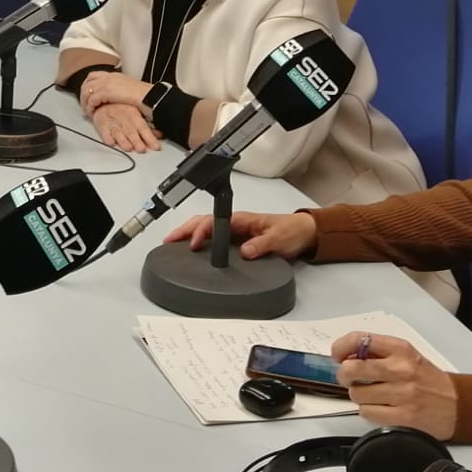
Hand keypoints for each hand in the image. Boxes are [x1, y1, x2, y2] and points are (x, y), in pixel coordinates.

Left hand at [79, 70, 149, 117]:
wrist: (148, 96)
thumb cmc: (142, 95)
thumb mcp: (128, 88)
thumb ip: (118, 89)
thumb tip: (113, 96)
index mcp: (113, 75)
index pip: (93, 75)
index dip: (87, 84)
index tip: (86, 93)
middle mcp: (108, 78)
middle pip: (87, 82)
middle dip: (83, 94)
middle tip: (84, 104)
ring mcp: (106, 84)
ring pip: (87, 91)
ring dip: (85, 102)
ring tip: (87, 111)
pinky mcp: (106, 93)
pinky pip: (92, 100)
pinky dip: (90, 107)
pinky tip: (92, 113)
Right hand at [91, 102, 159, 152]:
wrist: (103, 102)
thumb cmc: (121, 110)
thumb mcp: (136, 115)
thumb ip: (148, 128)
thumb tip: (159, 136)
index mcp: (134, 115)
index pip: (144, 128)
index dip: (150, 137)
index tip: (155, 146)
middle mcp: (124, 118)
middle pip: (131, 131)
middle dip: (136, 140)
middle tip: (141, 149)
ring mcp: (112, 122)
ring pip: (118, 131)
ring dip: (123, 140)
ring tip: (128, 147)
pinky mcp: (101, 125)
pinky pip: (104, 131)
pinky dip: (107, 137)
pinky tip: (111, 142)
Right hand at [161, 208, 316, 260]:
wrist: (304, 233)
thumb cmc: (292, 231)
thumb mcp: (279, 239)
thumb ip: (262, 244)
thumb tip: (244, 252)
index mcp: (242, 219)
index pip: (214, 222)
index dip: (201, 232)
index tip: (192, 245)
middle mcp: (235, 222)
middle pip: (203, 222)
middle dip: (184, 230)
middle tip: (168, 241)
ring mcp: (235, 230)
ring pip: (205, 228)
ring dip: (188, 234)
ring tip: (172, 244)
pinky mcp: (237, 239)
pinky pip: (213, 238)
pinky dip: (198, 240)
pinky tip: (191, 249)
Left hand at [331, 331, 457, 439]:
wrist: (459, 404)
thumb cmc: (427, 379)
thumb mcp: (406, 356)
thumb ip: (378, 353)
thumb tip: (345, 357)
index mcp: (400, 349)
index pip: (359, 339)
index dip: (341, 348)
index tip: (338, 356)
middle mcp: (401, 369)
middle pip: (351, 369)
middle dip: (344, 375)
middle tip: (350, 379)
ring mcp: (402, 395)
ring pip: (357, 394)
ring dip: (360, 396)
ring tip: (374, 396)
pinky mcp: (403, 418)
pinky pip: (367, 413)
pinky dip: (369, 412)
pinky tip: (382, 409)